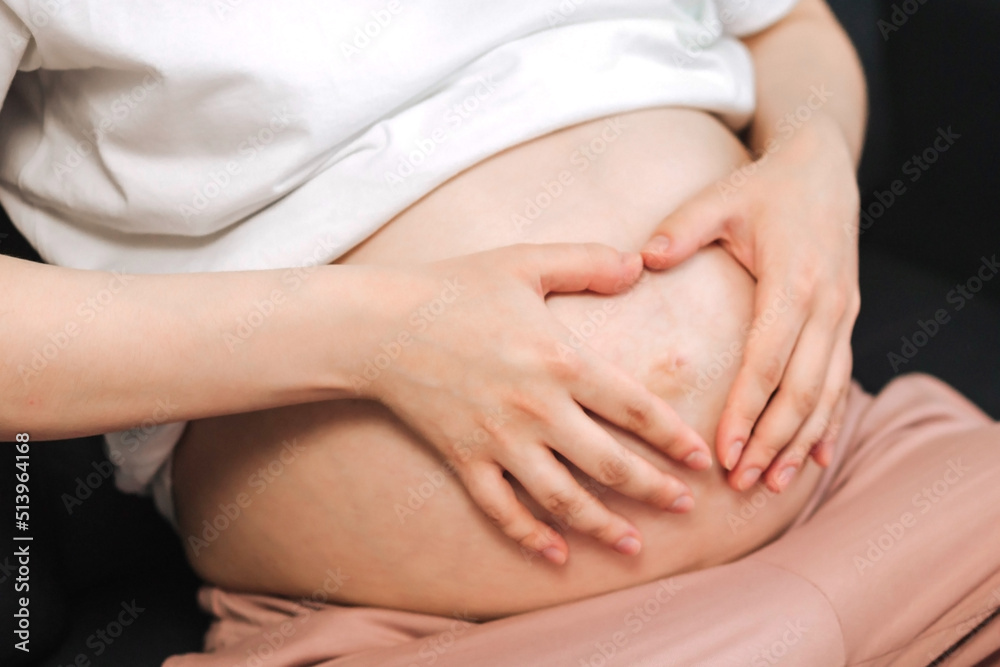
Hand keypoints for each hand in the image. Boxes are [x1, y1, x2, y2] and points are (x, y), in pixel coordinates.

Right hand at [357, 243, 711, 564]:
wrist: (379, 325)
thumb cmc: (454, 288)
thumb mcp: (525, 261)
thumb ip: (587, 261)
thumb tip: (639, 263)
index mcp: (562, 361)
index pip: (635, 409)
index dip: (674, 438)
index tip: (702, 459)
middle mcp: (538, 410)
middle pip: (610, 464)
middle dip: (654, 489)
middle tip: (686, 508)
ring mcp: (500, 441)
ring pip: (562, 499)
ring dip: (602, 526)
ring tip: (632, 546)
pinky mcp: (465, 460)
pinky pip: (502, 509)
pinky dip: (529, 536)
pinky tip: (554, 554)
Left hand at [641, 118, 859, 493]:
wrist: (825, 166)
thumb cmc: (764, 186)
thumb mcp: (720, 198)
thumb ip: (681, 228)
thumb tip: (643, 259)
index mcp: (793, 280)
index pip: (768, 360)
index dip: (747, 410)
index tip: (724, 450)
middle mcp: (826, 304)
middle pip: (801, 389)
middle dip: (772, 441)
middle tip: (741, 482)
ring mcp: (842, 314)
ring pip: (827, 393)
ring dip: (800, 442)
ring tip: (772, 484)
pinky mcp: (846, 318)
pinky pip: (841, 380)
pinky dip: (829, 421)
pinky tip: (814, 457)